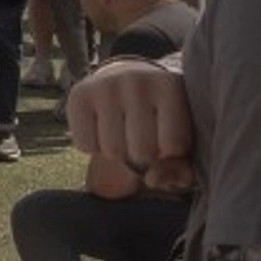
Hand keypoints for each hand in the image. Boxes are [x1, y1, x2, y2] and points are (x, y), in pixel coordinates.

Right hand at [67, 60, 193, 188]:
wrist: (129, 81)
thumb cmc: (163, 117)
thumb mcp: (182, 138)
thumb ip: (179, 168)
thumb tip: (151, 179)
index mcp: (170, 87)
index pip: (173, 145)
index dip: (171, 153)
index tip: (169, 134)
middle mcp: (136, 81)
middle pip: (141, 150)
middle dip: (143, 156)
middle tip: (143, 138)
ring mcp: (104, 86)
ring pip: (112, 150)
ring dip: (118, 153)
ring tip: (124, 134)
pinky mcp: (78, 94)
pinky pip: (85, 144)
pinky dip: (94, 147)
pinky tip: (102, 130)